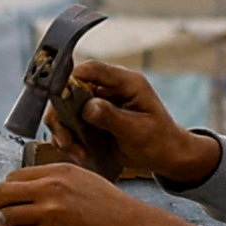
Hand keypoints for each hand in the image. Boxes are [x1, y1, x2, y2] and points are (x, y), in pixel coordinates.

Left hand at [0, 159, 208, 225]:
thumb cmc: (111, 207)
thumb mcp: (84, 180)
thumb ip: (57, 181)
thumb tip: (28, 188)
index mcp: (58, 171)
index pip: (14, 176)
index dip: (0, 190)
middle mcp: (51, 187)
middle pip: (2, 192)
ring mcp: (50, 210)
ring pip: (4, 215)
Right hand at [46, 59, 219, 187]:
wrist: (165, 156)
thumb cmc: (159, 141)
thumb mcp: (138, 130)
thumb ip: (112, 117)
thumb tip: (88, 107)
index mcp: (126, 82)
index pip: (93, 69)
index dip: (71, 78)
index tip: (60, 99)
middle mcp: (109, 89)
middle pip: (71, 89)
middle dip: (63, 115)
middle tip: (66, 140)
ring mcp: (99, 104)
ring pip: (66, 109)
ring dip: (65, 131)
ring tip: (76, 152)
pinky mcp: (92, 119)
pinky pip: (70, 124)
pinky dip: (70, 140)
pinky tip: (81, 154)